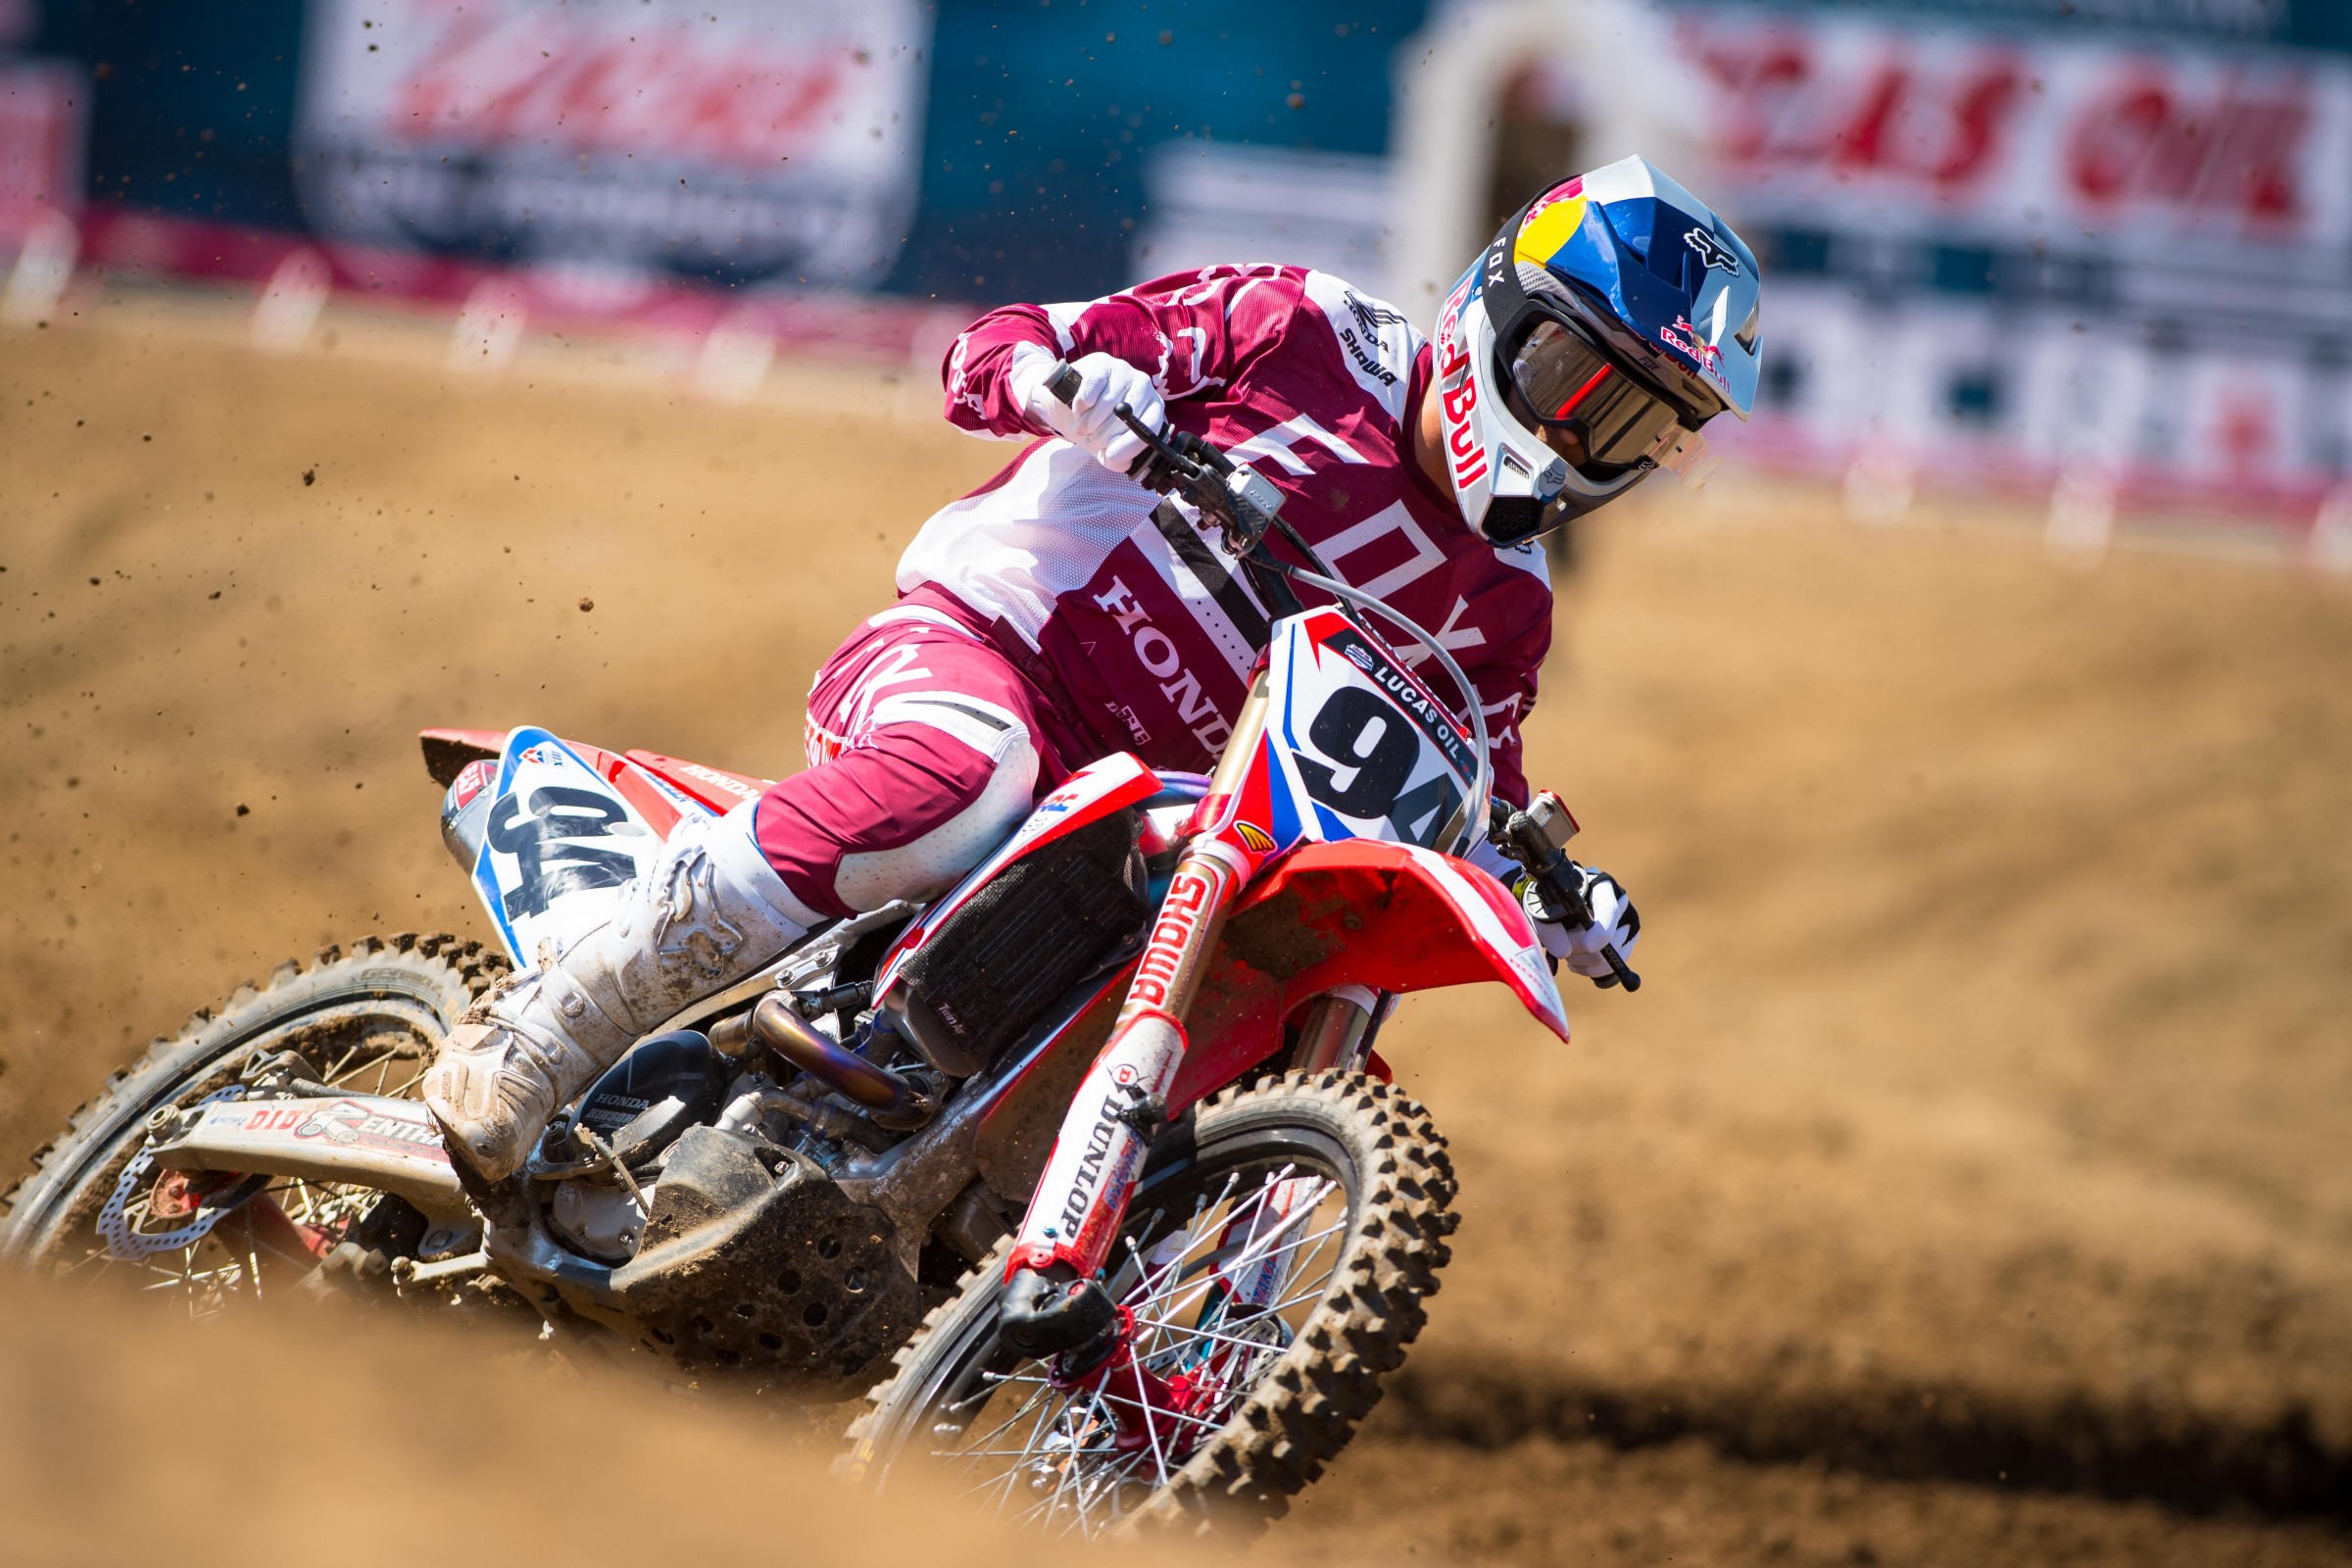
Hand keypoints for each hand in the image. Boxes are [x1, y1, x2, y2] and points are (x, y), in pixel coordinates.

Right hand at [1009, 345, 1167, 474]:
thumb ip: (1118, 460)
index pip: (1151, 426)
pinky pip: (1092, 389)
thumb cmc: (1097, 426)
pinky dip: (1081, 405)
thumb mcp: (1108, 448)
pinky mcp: (1103, 362)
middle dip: (1104, 436)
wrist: (1071, 402)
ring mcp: (1125, 371)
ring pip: (1109, 404)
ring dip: (1090, 423)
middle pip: (1128, 416)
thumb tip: (1120, 461)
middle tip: (1091, 440)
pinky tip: (1080, 409)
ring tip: (1084, 427)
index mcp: (1153, 408)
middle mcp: (1144, 386)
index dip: (1131, 444)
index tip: (1111, 456)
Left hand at [1520, 864, 1640, 981]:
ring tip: (1566, 950)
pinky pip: (1611, 967)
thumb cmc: (1553, 902)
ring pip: (1610, 958)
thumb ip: (1548, 928)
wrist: (1562, 901)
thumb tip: (1563, 952)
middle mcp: (1621, 906)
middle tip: (1561, 944)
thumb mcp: (1544, 910)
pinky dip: (1590, 969)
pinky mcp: (1624, 945)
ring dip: (1583, 962)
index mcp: (1601, 889)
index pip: (1610, 910)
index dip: (1602, 932)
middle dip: (1580, 951)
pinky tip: (1575, 961)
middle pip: (1610, 941)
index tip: (1588, 946)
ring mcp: (1627, 926)